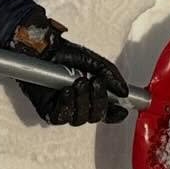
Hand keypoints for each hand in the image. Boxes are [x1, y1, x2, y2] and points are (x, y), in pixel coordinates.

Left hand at [13, 14, 129, 125]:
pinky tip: (67, 91)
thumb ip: (111, 76)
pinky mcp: (48, 110)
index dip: (115, 114)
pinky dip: (67, 104)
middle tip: (96, 82)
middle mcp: (79, 104)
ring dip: (82, 100)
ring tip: (79, 81)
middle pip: (94, 117)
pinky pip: (61, 117)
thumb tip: (124, 92)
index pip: (106, 112)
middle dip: (98, 101)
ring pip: (79, 119)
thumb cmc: (67, 54)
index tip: (123, 110)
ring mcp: (64, 109)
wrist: (45, 49)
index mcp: (91, 95)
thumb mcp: (95, 63)